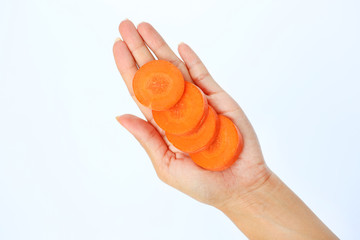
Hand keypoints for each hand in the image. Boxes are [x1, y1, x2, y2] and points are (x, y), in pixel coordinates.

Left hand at [112, 19, 270, 208]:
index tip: (116, 46)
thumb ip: (147, 138)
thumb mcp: (167, 165)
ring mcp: (199, 102)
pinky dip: (192, 60)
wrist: (240, 187)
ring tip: (144, 27)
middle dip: (139, 49)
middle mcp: (178, 108)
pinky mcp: (219, 99)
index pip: (140, 91)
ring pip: (176, 69)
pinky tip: (178, 46)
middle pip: (155, 74)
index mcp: (162, 124)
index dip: (127, 68)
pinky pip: (203, 75)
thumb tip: (120, 115)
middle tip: (124, 26)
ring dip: (161, 47)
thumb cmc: (202, 183)